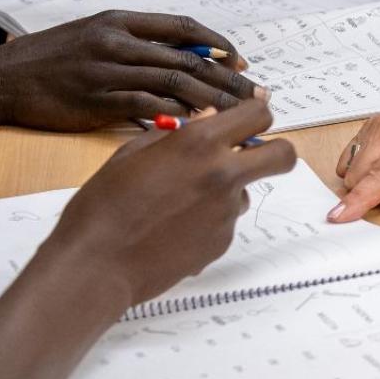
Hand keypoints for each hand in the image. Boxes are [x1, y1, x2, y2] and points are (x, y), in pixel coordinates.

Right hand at [0, 10, 262, 131]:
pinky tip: (200, 128)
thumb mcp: (92, 38)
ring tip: (238, 117)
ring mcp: (108, 70)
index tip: (241, 62)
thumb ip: (134, 45)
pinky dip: (178, 116)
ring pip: (176, 82)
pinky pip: (148, 106)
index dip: (218, 44)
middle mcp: (118, 41)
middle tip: (255, 96)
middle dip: (227, 78)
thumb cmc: (46, 63)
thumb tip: (181, 62)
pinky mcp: (97, 100)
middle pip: (189, 57)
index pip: (184, 26)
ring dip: (213, 100)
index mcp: (120, 21)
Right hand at [43, 97, 297, 304]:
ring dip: (226, 191)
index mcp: (199, 143)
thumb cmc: (104, 205)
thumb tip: (209, 119)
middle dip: (276, 151)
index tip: (252, 120)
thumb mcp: (134, 153)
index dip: (258, 115)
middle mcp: (222, 174)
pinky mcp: (223, 242)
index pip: (258, 115)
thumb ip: (178, 134)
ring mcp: (226, 212)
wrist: (96, 264)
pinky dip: (207, 221)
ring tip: (177, 203)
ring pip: (246, 191)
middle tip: (254, 156)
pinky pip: (225, 221)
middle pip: (283, 155)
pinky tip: (171, 228)